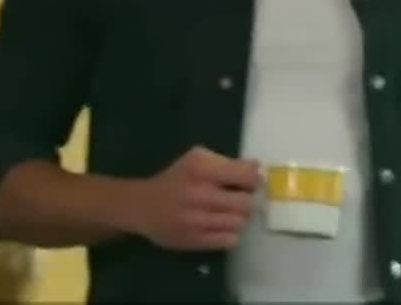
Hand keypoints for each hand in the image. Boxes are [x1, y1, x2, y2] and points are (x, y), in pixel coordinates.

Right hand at [129, 146, 260, 250]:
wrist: (142, 206)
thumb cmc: (176, 179)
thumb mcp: (198, 159)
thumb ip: (228, 163)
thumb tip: (258, 170)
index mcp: (201, 169)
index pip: (247, 176)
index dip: (254, 180)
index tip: (249, 182)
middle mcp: (199, 194)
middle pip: (246, 202)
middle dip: (248, 201)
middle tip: (240, 200)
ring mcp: (196, 220)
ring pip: (240, 223)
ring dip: (240, 218)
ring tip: (229, 213)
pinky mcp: (194, 240)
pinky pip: (230, 240)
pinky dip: (231, 234)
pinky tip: (222, 226)